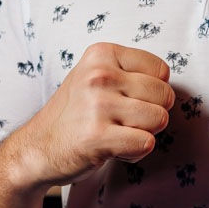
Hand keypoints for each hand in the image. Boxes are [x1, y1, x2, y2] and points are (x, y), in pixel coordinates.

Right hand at [11, 43, 173, 185]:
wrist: (37, 148)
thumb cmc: (74, 114)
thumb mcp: (94, 76)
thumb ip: (130, 73)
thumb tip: (170, 87)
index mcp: (101, 54)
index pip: (161, 70)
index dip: (152, 92)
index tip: (127, 100)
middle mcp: (99, 75)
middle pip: (164, 95)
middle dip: (151, 114)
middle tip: (122, 121)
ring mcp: (98, 105)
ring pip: (159, 120)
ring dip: (143, 133)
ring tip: (117, 134)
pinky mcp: (99, 136)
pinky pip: (146, 143)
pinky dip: (135, 153)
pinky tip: (113, 149)